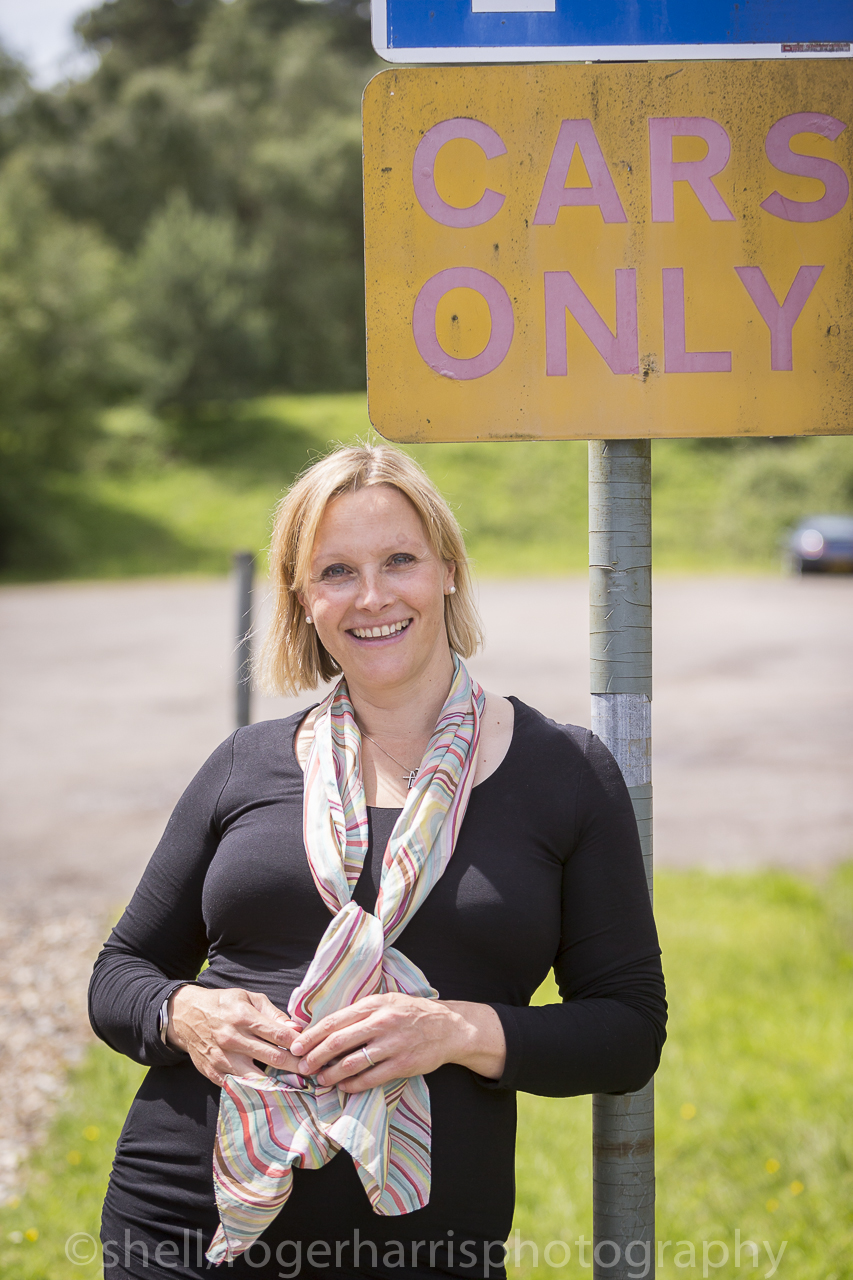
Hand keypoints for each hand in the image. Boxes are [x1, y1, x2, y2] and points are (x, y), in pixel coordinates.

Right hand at [167, 986, 301, 1087]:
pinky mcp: (214, 1074)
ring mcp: (222, 1059)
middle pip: (272, 1058)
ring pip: (257, 1077)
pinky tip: (273, 1094)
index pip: (278, 1035)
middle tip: (313, 1071)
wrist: (186, 1017)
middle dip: (296, 1066)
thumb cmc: (224, 1005)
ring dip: (278, 1083)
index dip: (299, 1045)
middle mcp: (233, 1039)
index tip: (313, 1051)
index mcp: (244, 1017)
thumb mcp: (248, 998)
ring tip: (297, 1086)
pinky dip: (256, 1091)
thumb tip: (295, 1030)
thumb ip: (273, 1014)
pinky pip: (239, 1087)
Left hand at [289, 994, 505, 1092]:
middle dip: (316, 1056)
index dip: (312, 1035)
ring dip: (332, 1073)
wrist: (448, 1026)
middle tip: (303, 1067)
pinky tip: (344, 1087)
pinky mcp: (403, 1064)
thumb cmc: (410, 1013)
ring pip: (353, 1062)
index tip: (296, 1047)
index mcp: (374, 1004)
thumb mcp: (385, 1002)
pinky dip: (353, 1084)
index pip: (335, 1020)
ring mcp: (393, 1044)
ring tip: (321, 1080)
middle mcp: (382, 1022)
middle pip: (339, 1041)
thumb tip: (325, 1027)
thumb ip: (359, 1013)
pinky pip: (372, 1078)